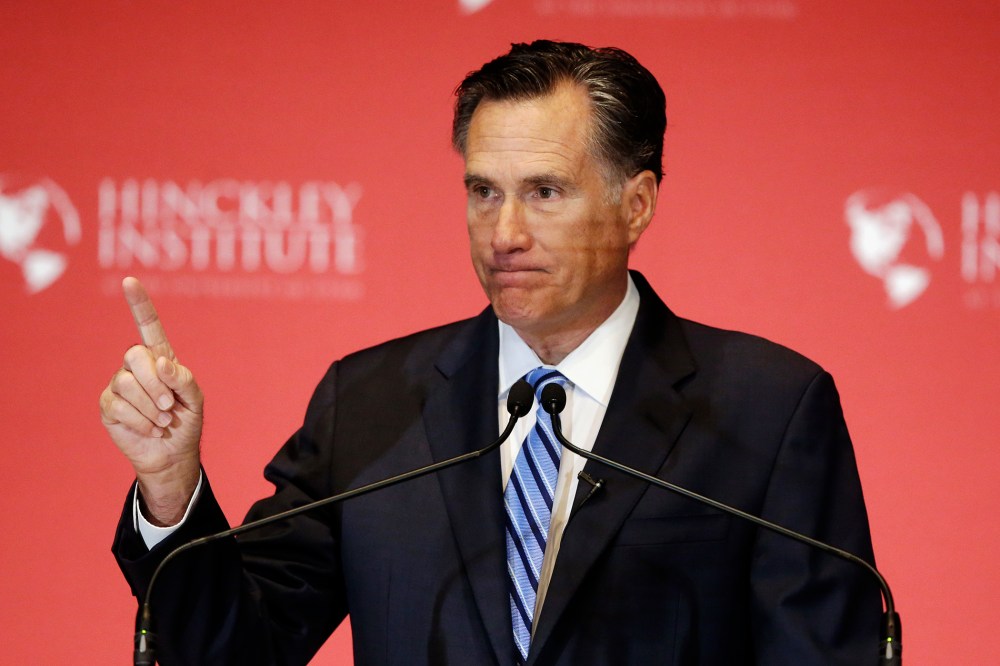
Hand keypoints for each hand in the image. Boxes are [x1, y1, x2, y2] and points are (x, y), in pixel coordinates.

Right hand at [99, 277, 203, 525]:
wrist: (173, 453)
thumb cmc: (187, 422)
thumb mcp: (196, 400)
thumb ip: (184, 379)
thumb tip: (163, 363)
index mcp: (160, 358)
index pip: (149, 326)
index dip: (139, 305)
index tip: (130, 282)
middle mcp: (136, 367)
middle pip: (135, 355)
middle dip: (155, 383)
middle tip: (169, 405)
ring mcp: (119, 385)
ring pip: (127, 383)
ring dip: (150, 407)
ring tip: (162, 420)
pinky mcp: (108, 406)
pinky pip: (118, 406)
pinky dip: (140, 421)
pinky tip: (149, 428)